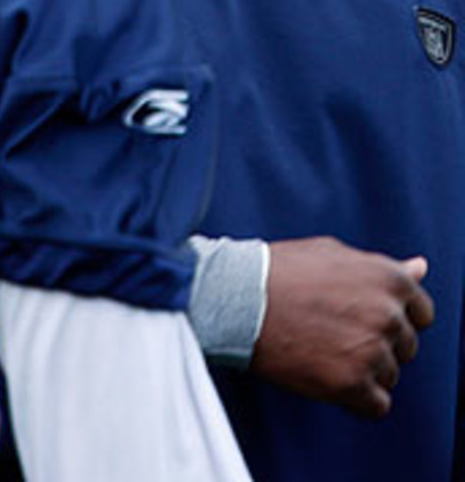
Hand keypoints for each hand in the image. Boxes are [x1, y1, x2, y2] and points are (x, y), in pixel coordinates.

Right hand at [251, 237, 433, 418]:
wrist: (237, 296)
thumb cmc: (281, 270)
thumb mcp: (333, 253)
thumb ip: (380, 266)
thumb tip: (418, 268)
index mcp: (389, 279)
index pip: (420, 313)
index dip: (393, 317)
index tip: (364, 317)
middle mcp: (388, 314)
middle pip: (405, 346)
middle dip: (377, 342)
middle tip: (334, 330)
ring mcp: (371, 350)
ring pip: (389, 375)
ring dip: (362, 369)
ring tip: (323, 348)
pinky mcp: (351, 383)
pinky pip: (377, 405)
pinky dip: (356, 398)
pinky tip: (327, 374)